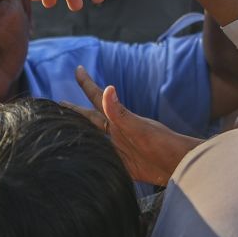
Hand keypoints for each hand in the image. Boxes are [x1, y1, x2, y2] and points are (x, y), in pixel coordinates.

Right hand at [67, 66, 200, 185]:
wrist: (180, 167)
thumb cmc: (164, 144)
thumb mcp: (140, 128)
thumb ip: (121, 112)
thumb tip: (108, 89)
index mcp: (118, 120)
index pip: (97, 99)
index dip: (87, 84)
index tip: (78, 69)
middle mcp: (116, 133)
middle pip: (89, 120)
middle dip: (73, 111)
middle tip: (57, 104)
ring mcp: (118, 149)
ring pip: (92, 139)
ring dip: (78, 134)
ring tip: (64, 130)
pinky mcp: (122, 167)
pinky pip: (101, 161)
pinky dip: (90, 158)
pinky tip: (82, 161)